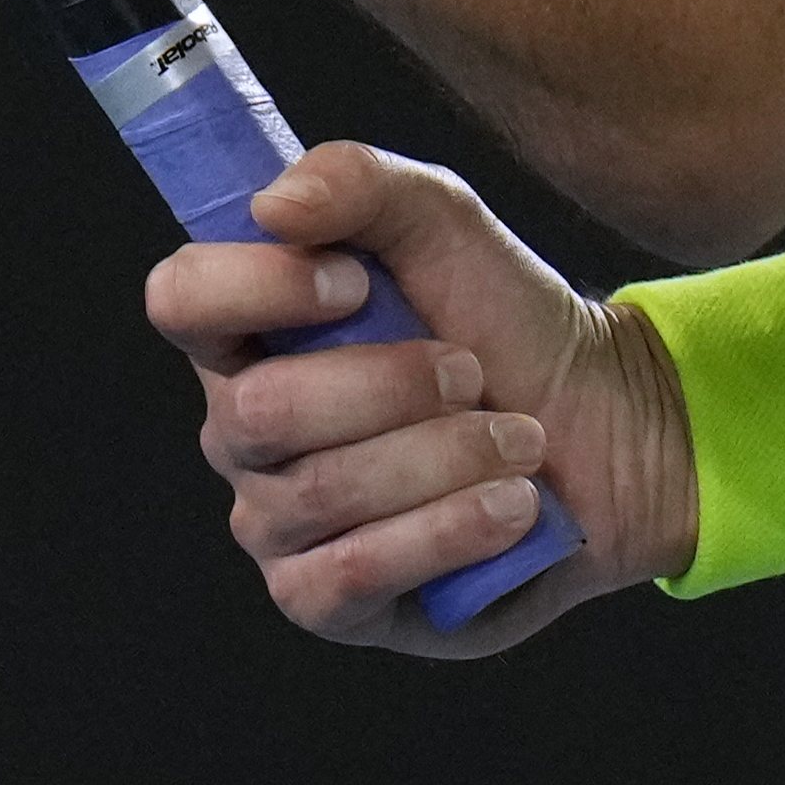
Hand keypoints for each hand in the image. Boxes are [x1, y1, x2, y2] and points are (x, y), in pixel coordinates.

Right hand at [146, 142, 695, 656]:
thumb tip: (273, 205)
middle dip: (393, 386)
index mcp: (249, 331)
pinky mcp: (325, 603)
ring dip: (445, 456)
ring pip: (322, 494)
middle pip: (261, 412)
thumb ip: (357, 181)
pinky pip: (351, 576)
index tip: (359, 281)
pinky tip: (510, 507)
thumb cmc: (503, 319)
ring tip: (518, 441)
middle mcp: (241, 431)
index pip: (181, 300)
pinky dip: (446, 532)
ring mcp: (277, 524)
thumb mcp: (444, 222)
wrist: (602, 426)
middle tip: (472, 370)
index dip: (260, 288)